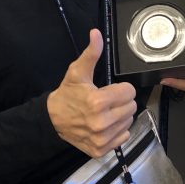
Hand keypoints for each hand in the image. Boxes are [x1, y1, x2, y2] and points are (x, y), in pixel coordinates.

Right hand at [47, 29, 136, 157]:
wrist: (52, 119)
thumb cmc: (68, 94)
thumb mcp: (78, 71)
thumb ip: (91, 53)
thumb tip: (96, 33)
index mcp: (98, 102)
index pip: (130, 92)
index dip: (122, 88)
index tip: (110, 89)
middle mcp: (101, 123)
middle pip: (131, 107)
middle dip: (122, 101)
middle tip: (108, 100)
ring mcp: (101, 138)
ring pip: (129, 122)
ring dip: (121, 115)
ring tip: (106, 111)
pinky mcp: (100, 150)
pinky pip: (123, 137)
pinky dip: (118, 130)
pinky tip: (106, 124)